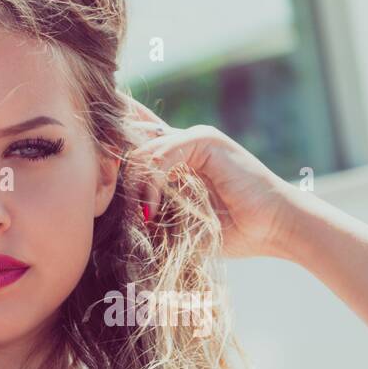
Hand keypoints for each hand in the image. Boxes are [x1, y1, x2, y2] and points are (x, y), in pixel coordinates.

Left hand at [123, 96, 299, 258]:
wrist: (273, 228)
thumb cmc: (234, 231)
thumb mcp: (182, 223)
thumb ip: (155, 212)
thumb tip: (120, 219)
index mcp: (178, 158)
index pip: (137, 137)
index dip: (113, 143)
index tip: (94, 163)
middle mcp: (184, 142)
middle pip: (132, 137)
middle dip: (115, 165)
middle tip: (110, 194)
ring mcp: (195, 138)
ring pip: (144, 149)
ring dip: (137, 185)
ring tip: (144, 214)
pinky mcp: (207, 140)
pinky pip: (165, 152)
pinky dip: (154, 180)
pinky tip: (154, 204)